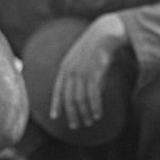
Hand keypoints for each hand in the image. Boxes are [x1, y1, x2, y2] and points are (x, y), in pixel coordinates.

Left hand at [49, 13, 126, 129]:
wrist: (105, 33)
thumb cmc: (97, 49)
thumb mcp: (85, 63)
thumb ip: (85, 80)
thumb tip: (90, 99)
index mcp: (65, 67)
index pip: (57, 90)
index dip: (56, 104)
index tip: (54, 117)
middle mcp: (70, 71)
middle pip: (68, 98)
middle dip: (72, 114)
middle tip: (76, 126)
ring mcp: (81, 72)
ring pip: (80, 99)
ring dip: (85, 113)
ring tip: (89, 122)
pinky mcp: (93, 73)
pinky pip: (92, 95)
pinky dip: (94, 107)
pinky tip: (97, 115)